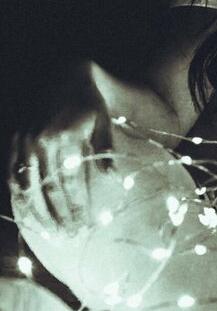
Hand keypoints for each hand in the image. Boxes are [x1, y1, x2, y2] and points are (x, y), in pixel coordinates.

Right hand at [8, 61, 113, 232]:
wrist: (61, 74)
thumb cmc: (88, 100)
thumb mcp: (102, 121)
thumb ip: (105, 150)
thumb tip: (111, 179)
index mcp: (66, 138)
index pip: (71, 183)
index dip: (77, 207)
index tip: (85, 226)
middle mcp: (42, 142)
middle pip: (49, 189)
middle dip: (59, 216)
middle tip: (69, 237)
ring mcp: (24, 141)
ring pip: (28, 186)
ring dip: (38, 212)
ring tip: (48, 232)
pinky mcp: (15, 139)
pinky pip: (11, 173)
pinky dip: (18, 195)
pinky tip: (25, 211)